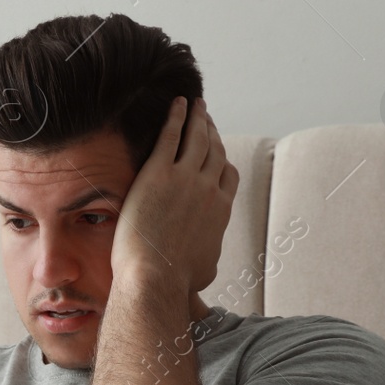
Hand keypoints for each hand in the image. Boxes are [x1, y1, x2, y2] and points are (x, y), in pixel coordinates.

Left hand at [111, 96, 237, 293]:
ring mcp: (186, 179)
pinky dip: (176, 116)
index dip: (224, 159)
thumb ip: (208, 261)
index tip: (219, 149)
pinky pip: (171, 135)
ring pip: (198, 138)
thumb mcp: (204, 273)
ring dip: (199, 118)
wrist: (156, 277)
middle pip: (216, 152)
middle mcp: (209, 190)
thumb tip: (207, 272)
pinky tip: (177, 103)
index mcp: (221, 212)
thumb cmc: (176, 282)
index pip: (228, 176)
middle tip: (207, 117)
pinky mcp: (159, 173)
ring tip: (196, 104)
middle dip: (213, 132)